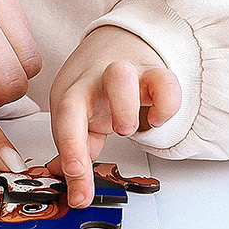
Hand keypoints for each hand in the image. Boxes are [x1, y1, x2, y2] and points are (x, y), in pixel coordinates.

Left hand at [46, 24, 181, 207]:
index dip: (69, 153)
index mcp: (70, 95)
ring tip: (128, 130)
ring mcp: (122, 74)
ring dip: (124, 106)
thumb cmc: (95, 84)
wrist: (116, 41)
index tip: (77, 188)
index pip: (62, 123)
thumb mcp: (78, 116)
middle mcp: (91, 83)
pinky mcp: (154, 73)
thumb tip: (70, 187)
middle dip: (78, 132)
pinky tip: (157, 120)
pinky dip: (166, 105)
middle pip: (76, 96)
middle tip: (100, 148)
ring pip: (120, 77)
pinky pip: (165, 82)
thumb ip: (76, 150)